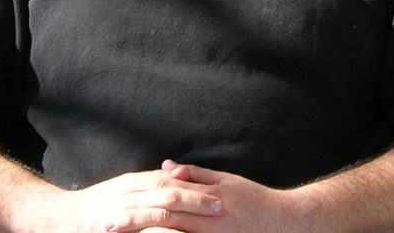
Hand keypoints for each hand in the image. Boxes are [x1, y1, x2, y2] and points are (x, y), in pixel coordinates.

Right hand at [11, 168, 225, 232]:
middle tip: (222, 206)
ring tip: (207, 220)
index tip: (219, 191)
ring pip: (159, 209)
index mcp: (133, 183)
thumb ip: (145, 187)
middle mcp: (129, 192)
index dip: (195, 185)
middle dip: (198, 199)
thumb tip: (173, 181)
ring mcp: (120, 210)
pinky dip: (161, 231)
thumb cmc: (91, 207)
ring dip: (186, 215)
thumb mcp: (120, 192)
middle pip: (170, 191)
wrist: (54, 217)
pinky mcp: (114, 225)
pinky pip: (142, 226)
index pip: (170, 179)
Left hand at [104, 161, 308, 232]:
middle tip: (107, 227)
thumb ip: (196, 175)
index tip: (114, 206)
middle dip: (134, 223)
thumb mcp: (228, 181)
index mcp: (206, 198)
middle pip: (162, 219)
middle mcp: (206, 219)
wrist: (287, 225)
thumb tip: (168, 167)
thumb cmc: (256, 202)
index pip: (166, 196)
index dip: (139, 201)